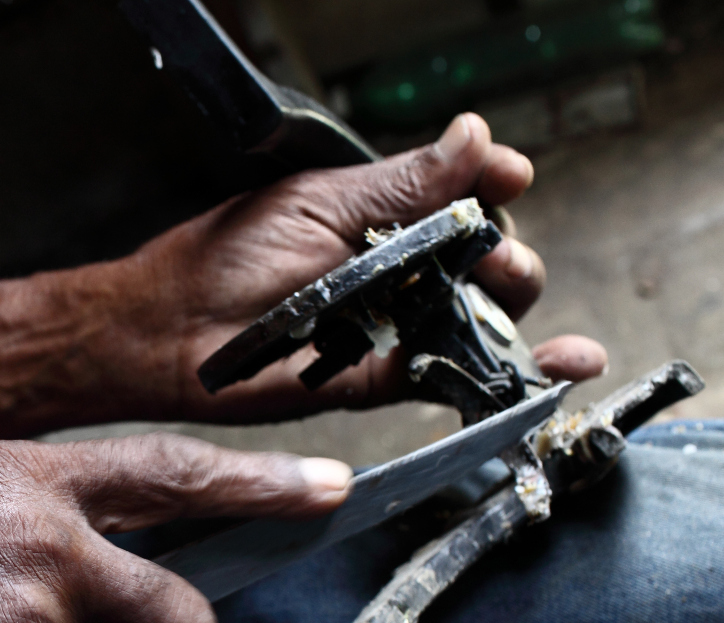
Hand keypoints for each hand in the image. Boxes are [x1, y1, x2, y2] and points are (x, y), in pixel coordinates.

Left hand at [100, 113, 607, 423]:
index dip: (492, 187)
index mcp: (381, 218)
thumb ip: (402, 183)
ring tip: (510, 289)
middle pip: (485, 259)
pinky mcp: (381, 379)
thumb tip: (474, 138)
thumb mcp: (320, 204)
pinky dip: (507, 373)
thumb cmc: (224, 257)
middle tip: (494, 254)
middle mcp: (395, 271)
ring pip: (480, 316)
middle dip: (507, 252)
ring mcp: (392, 325)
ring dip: (517, 305)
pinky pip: (454, 374)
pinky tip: (555, 361)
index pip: (461, 198)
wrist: (171, 331)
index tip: (509, 177)